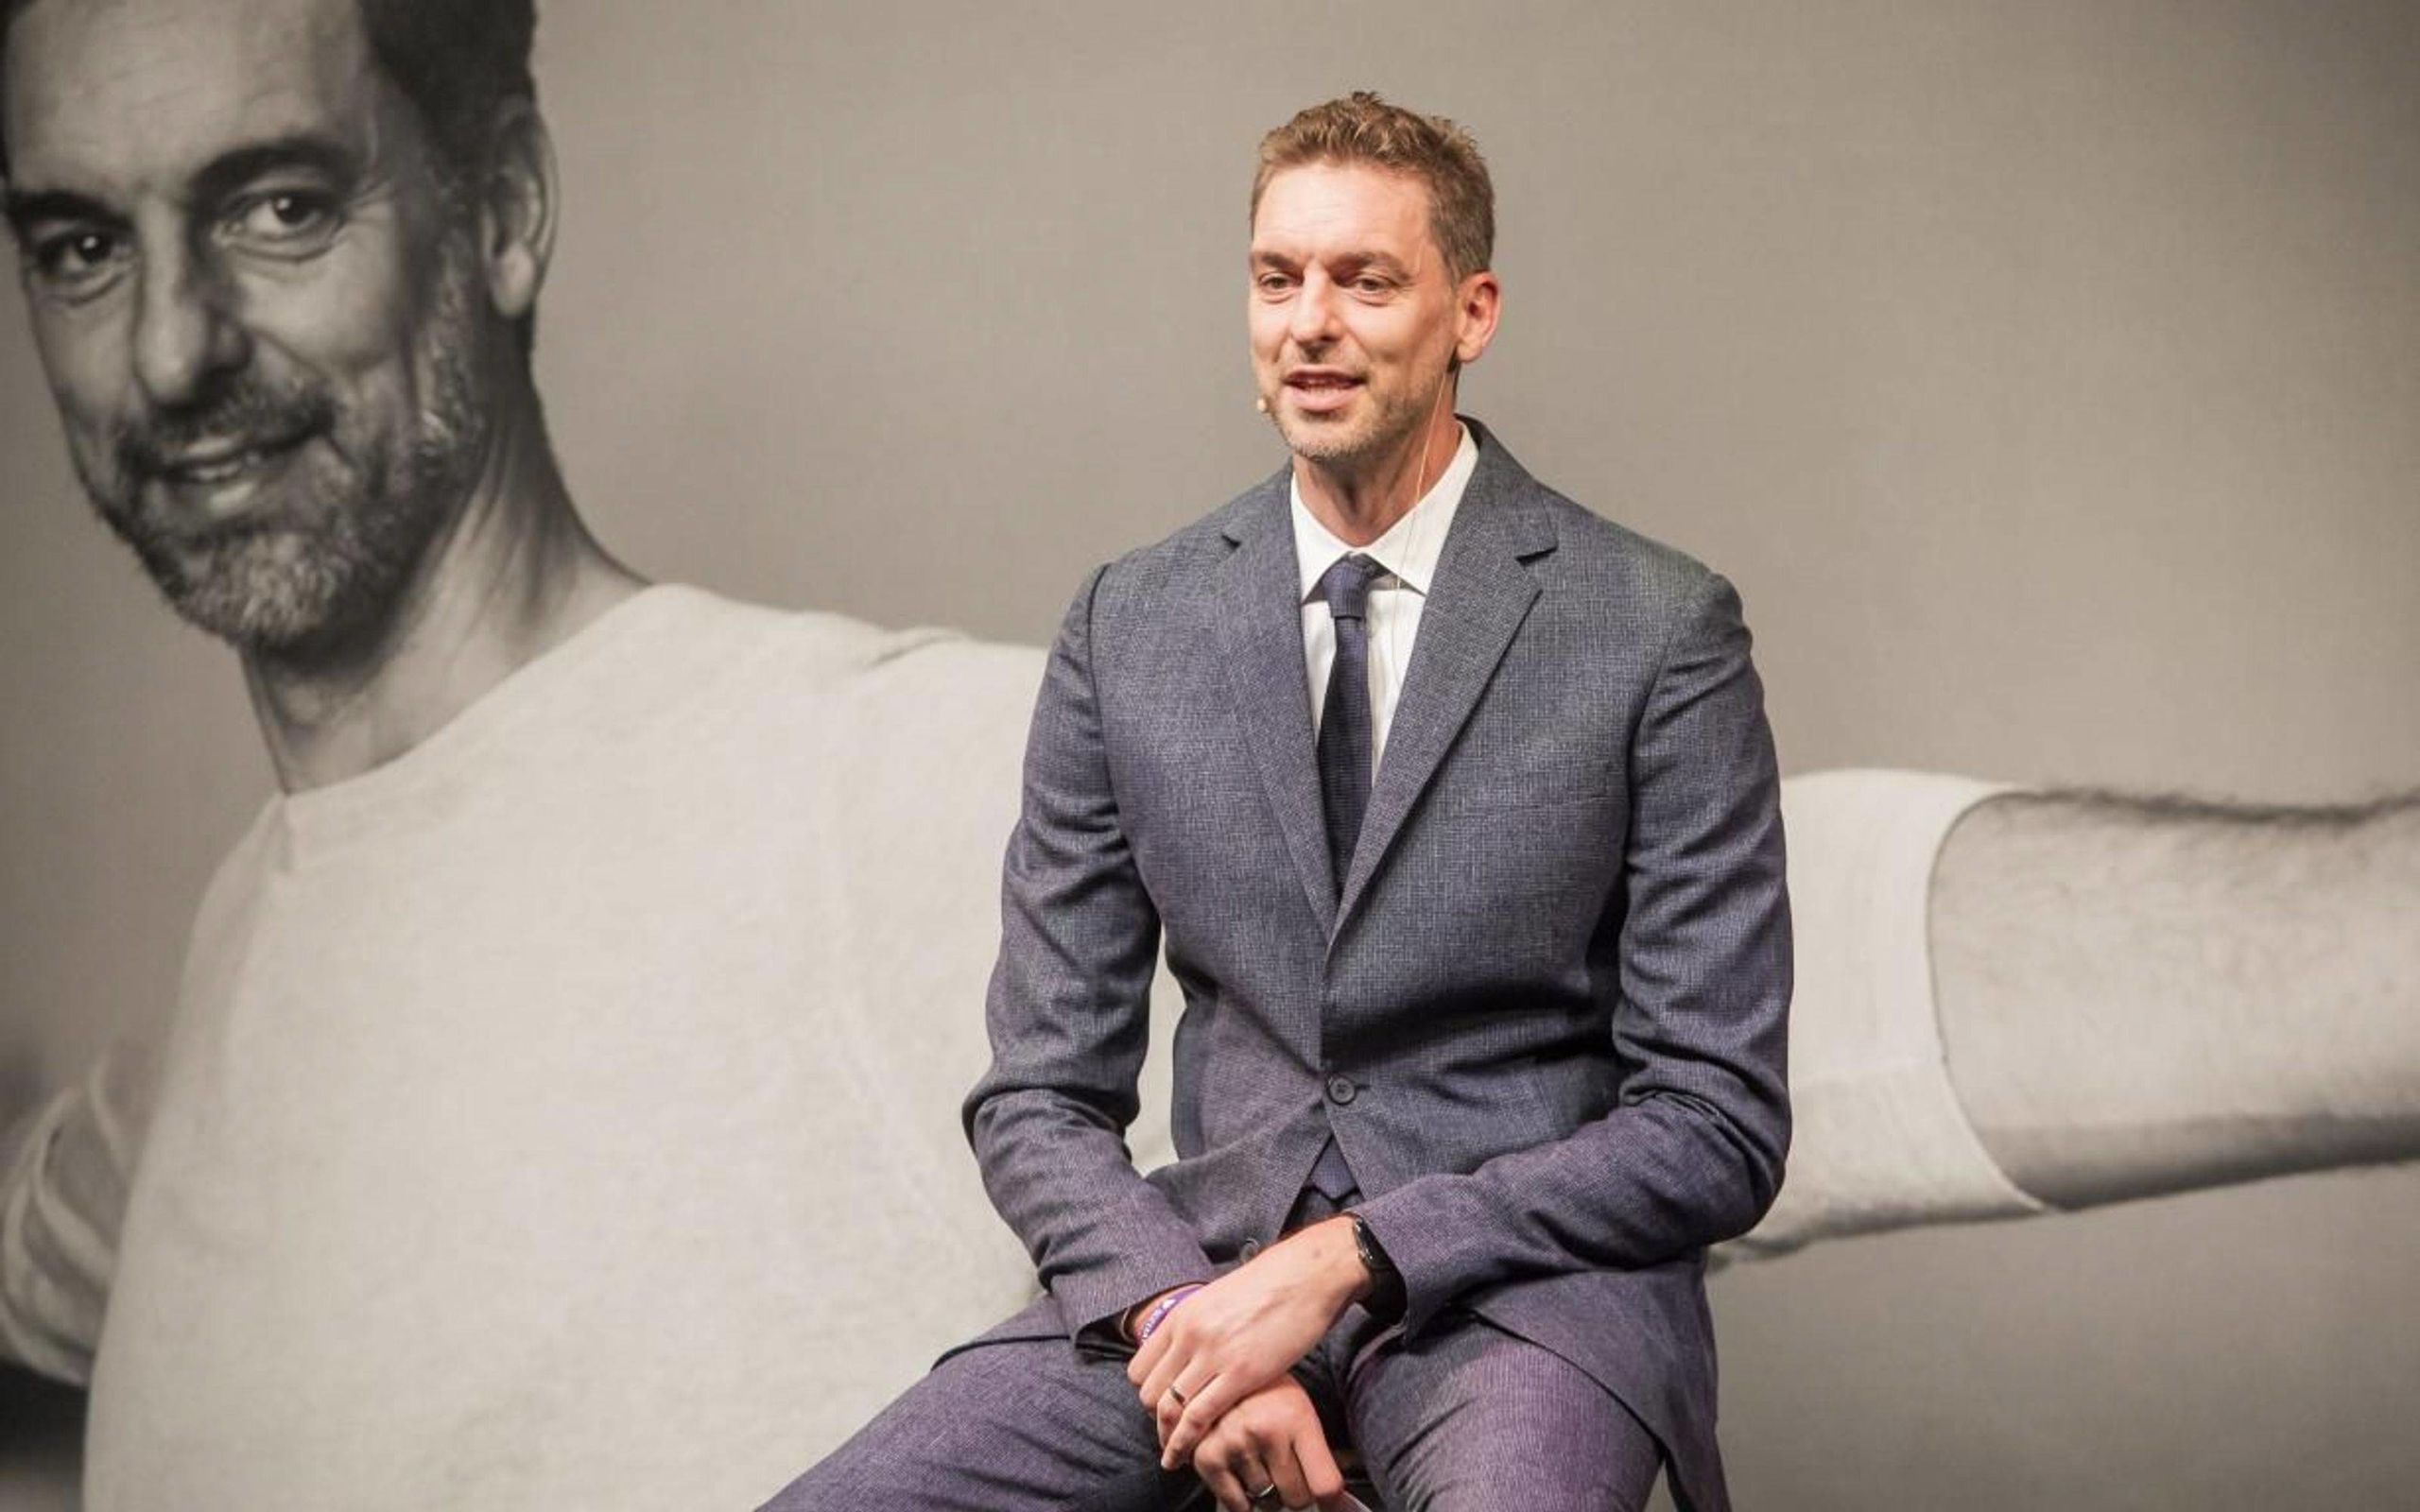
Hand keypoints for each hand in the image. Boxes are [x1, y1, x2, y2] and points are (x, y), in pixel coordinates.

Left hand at [1131, 1215, 1365, 1468]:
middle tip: (1170, 1437)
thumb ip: (1199, 1325)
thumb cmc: (1272, 1285)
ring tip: (1176, 1457)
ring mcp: (1213, 1354)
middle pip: (1149, 1393)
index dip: (1148, 1395)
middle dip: (1157, 1420)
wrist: (1308, 1274)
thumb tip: (1193, 1347)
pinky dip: (1189, 1441)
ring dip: (1169, 1438)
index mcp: (1182, 1315)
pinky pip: (1200, 1416)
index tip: (1160, 1411)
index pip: (1140, 1369)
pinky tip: (1190, 1456)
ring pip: (1169, 1408)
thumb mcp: (1219, 1299)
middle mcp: (1189, 1334)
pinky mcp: (1241, 1373)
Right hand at [1186, 1375, 1348, 1511]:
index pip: (1325, 1484)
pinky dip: (1241, 1499)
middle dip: (1295, 1490)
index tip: (1331, 1505)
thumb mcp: (1300, 1408)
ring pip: (1265, 1499)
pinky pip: (1236, 1504)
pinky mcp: (1207, 1456)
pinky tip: (1242, 1474)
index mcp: (1297, 1417)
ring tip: (1259, 1459)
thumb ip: (1320, 1451)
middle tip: (1287, 1469)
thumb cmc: (1266, 1392)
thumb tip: (1342, 1500)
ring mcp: (1235, 1443)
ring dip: (1265, 1489)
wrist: (1220, 1366)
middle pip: (1296, 1498)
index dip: (1332, 1503)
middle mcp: (1267, 1430)